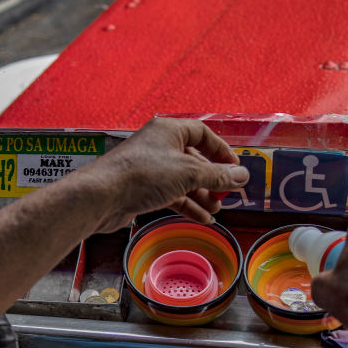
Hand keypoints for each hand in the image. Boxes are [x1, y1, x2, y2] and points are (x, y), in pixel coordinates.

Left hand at [85, 117, 249, 231]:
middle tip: (226, 193)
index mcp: (169, 131)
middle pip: (194, 159)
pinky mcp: (144, 188)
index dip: (221, 150)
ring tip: (217, 209)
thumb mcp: (189, 173)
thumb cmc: (143, 175)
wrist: (104, 196)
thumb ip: (218, 175)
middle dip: (212, 178)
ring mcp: (151, 167)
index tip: (235, 167)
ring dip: (202, 194)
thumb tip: (243, 176)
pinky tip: (202, 217)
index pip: (203, 134)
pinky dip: (188, 204)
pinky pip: (172, 194)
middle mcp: (160, 146)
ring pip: (184, 180)